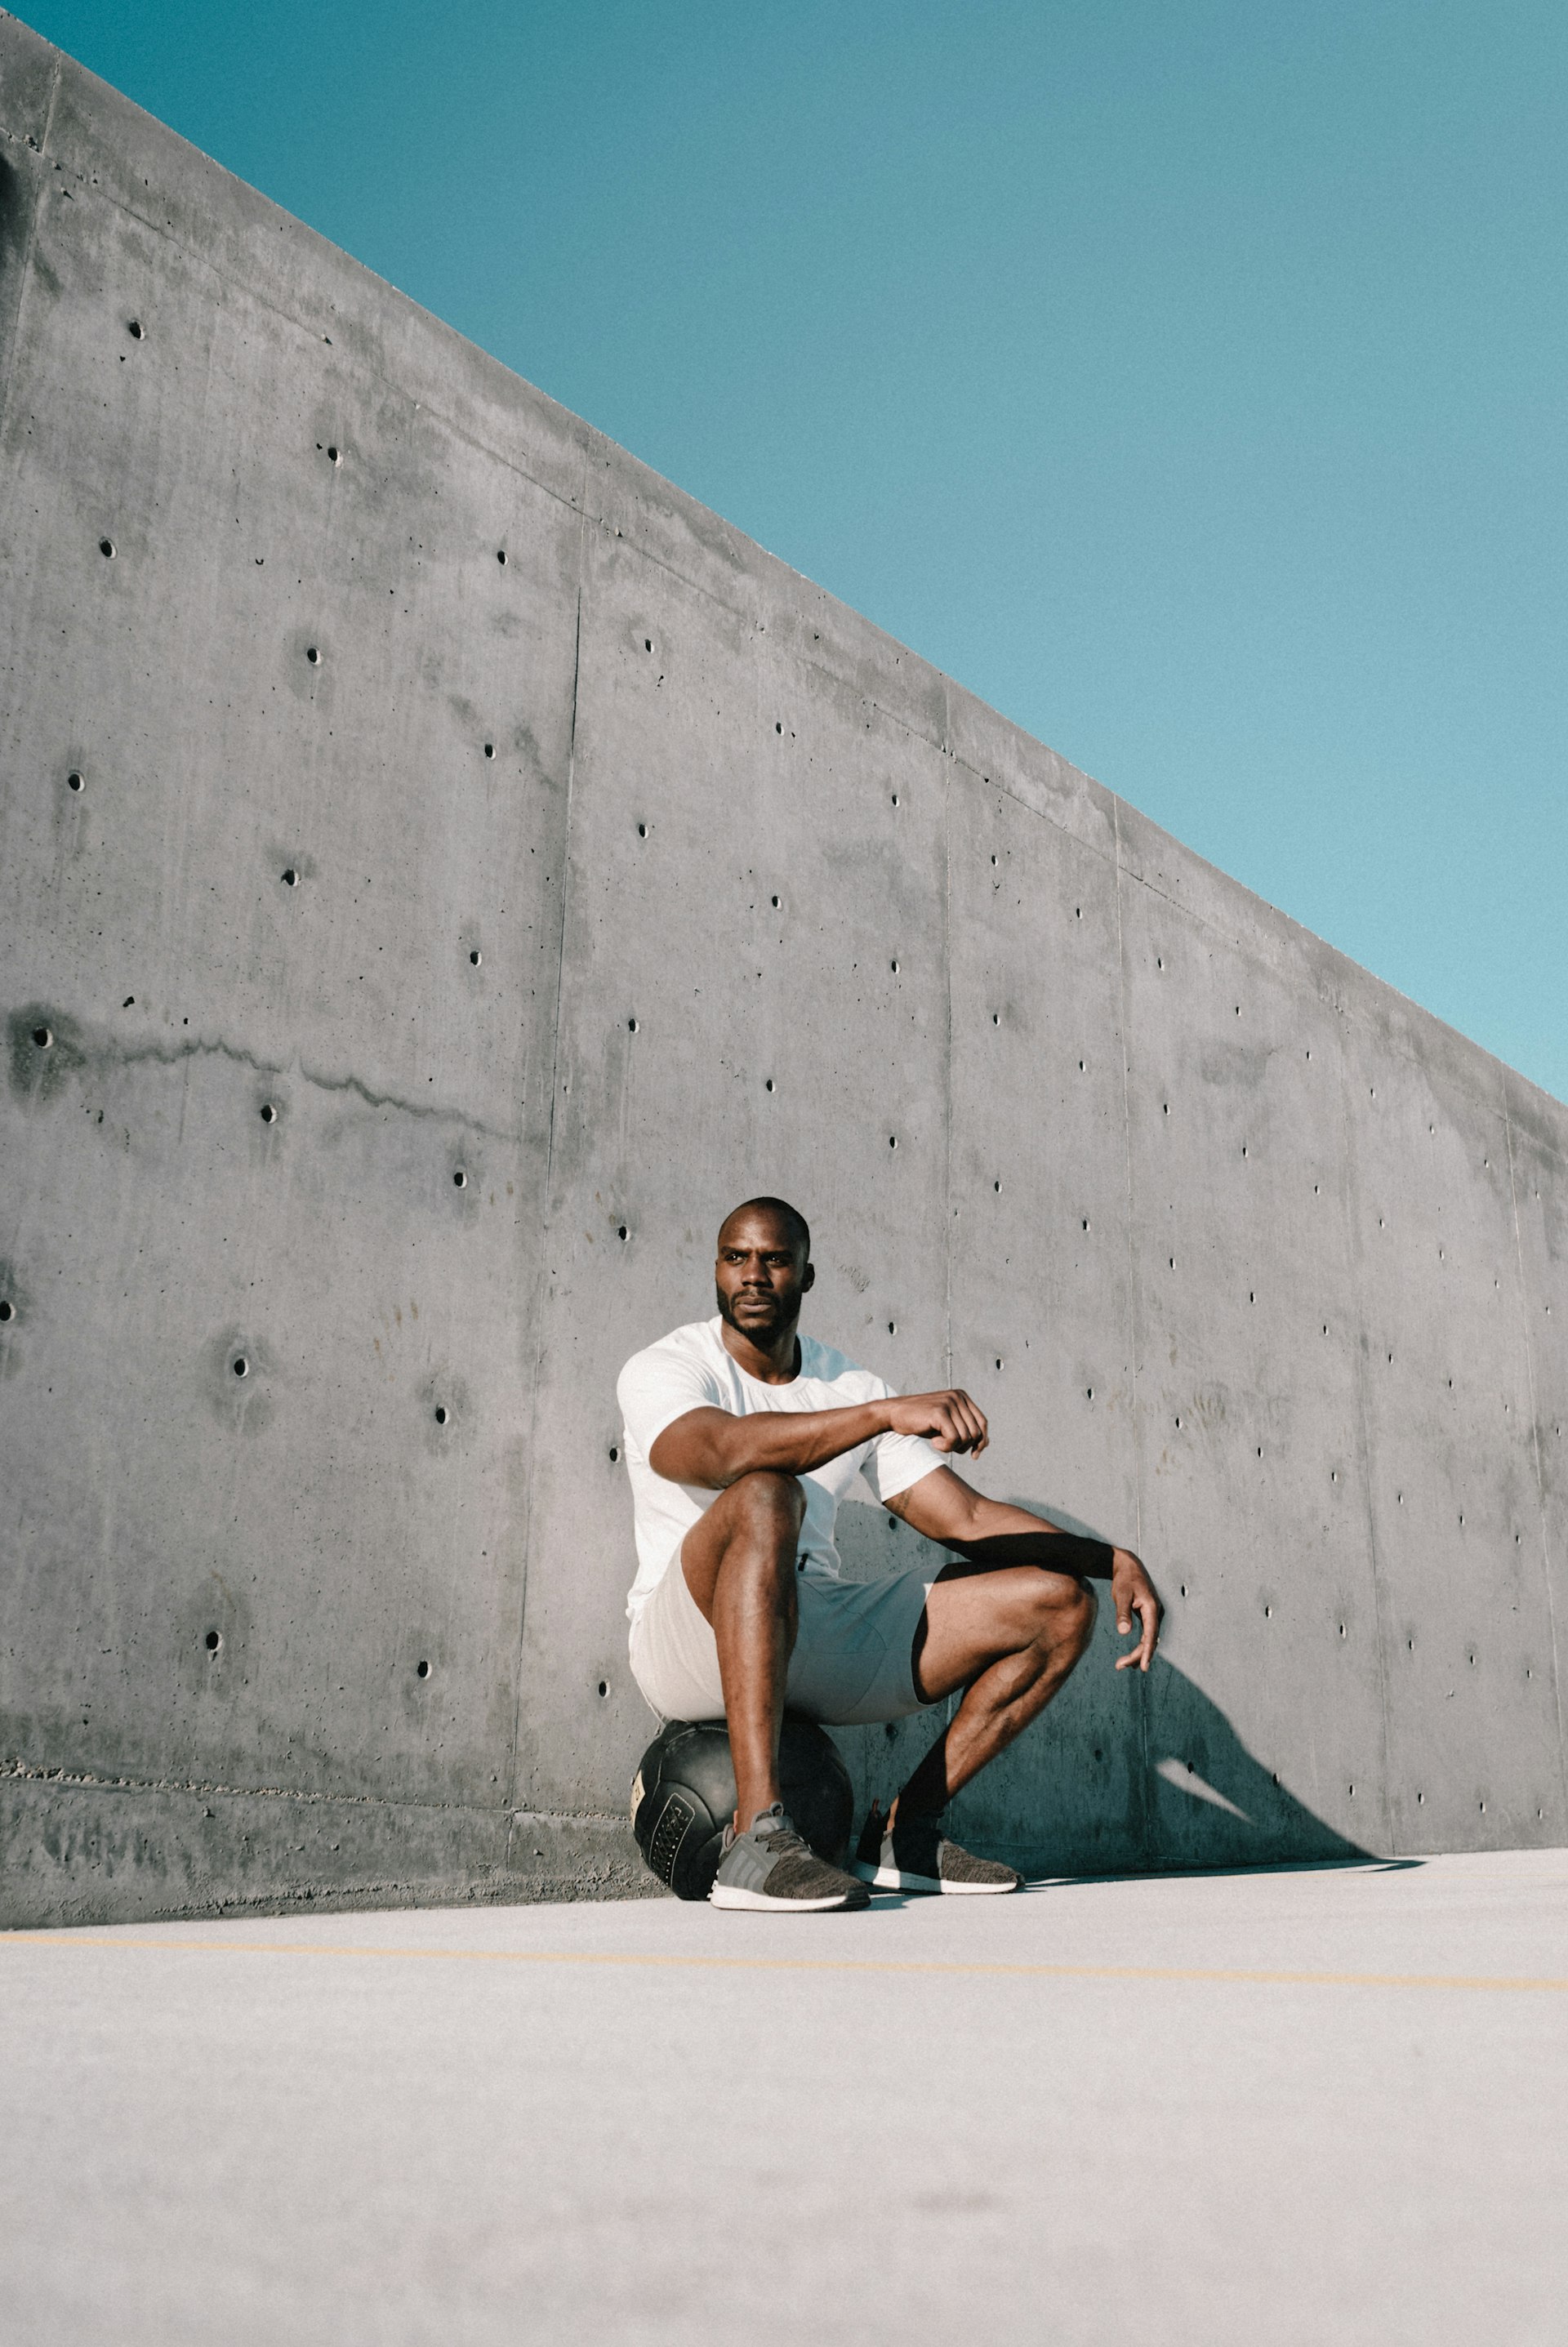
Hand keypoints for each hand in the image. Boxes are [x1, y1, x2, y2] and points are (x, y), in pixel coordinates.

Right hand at [886, 1389, 988, 1456]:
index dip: (981, 1441)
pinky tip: (933, 1443)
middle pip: (976, 1432)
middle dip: (965, 1446)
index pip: (983, 1422)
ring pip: (965, 1438)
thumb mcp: (947, 1423)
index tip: (974, 1455)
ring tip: (938, 1442)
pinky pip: (954, 1439)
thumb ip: (965, 1428)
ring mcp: (949, 1403)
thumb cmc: (921, 1421)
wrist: (894, 1414)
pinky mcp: (940, 1412)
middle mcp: (958, 1396)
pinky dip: (945, 1447)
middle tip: (948, 1447)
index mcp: (962, 1396)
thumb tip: (985, 1443)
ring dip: (952, 1447)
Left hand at [1111, 1549, 1160, 1670]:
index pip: (1151, 1635)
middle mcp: (1156, 1613)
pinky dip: (1140, 1645)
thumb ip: (1122, 1613)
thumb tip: (1124, 1633)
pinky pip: (1147, 1634)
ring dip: (1138, 1653)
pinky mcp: (1148, 1614)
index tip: (1142, 1667)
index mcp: (1152, 1608)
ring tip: (1122, 1665)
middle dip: (1137, 1656)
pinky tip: (1132, 1655)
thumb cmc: (1124, 1579)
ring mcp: (1153, 1614)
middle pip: (1150, 1640)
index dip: (1146, 1652)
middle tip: (1120, 1666)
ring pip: (1149, 1639)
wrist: (1127, 1565)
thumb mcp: (1121, 1594)